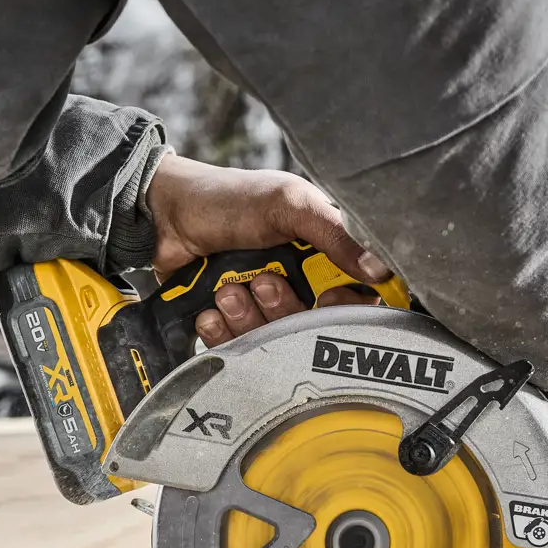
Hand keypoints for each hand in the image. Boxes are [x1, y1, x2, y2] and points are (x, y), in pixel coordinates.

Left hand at [144, 154, 390, 346]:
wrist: (167, 214)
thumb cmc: (231, 199)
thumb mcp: (290, 205)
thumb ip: (336, 235)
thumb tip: (380, 270)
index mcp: (322, 257)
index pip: (355, 299)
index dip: (345, 308)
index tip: (328, 300)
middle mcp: (298, 286)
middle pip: (310, 327)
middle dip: (283, 309)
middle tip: (261, 283)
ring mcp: (263, 307)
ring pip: (272, 341)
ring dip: (248, 319)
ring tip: (227, 291)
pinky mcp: (231, 324)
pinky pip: (237, 348)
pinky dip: (223, 333)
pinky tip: (211, 310)